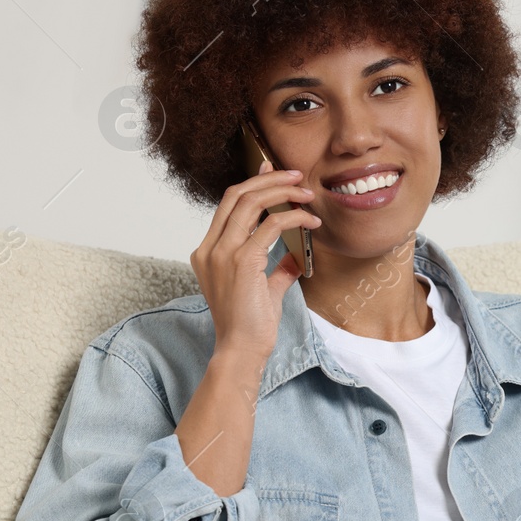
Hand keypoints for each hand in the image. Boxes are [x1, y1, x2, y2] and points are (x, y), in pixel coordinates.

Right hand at [191, 159, 321, 361]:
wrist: (241, 349)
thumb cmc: (251, 324)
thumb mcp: (264, 290)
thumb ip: (275, 269)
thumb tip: (292, 257)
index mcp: (208, 251)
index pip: (228, 204)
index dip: (253, 183)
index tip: (274, 171)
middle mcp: (210, 248)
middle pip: (237, 195)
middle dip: (269, 179)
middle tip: (296, 175)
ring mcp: (222, 253)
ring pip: (251, 202)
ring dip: (282, 192)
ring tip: (307, 193)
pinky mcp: (242, 261)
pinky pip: (271, 225)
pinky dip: (294, 218)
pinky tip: (311, 222)